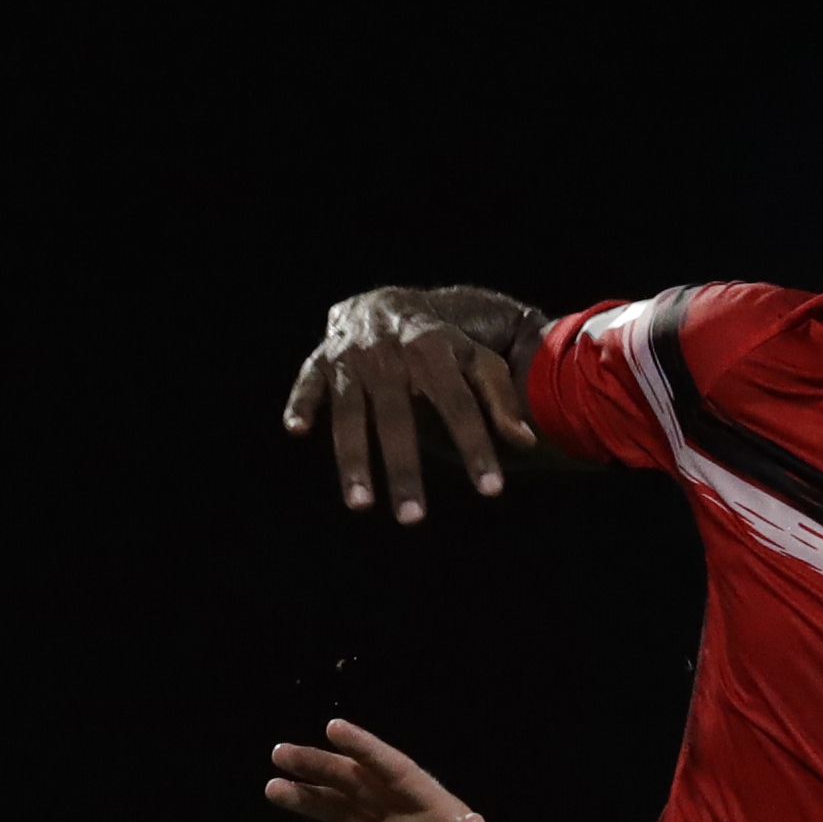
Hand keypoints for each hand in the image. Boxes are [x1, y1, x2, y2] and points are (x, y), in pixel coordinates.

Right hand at [282, 289, 535, 520]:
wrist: (385, 302)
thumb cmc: (440, 345)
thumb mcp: (476, 361)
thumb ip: (500, 399)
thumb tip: (525, 443)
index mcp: (434, 351)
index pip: (459, 405)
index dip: (475, 447)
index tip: (490, 491)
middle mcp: (390, 354)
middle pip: (397, 416)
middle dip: (404, 468)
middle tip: (413, 519)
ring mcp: (353, 357)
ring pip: (350, 409)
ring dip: (352, 457)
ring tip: (360, 505)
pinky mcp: (321, 360)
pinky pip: (309, 382)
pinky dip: (301, 403)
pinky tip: (297, 430)